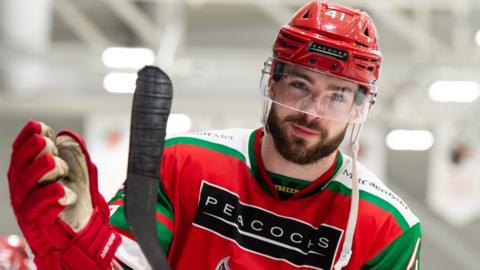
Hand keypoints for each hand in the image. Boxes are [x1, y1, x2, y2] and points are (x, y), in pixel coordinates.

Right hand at [8, 120, 120, 269]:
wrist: (81, 232)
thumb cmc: (75, 198)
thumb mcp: (77, 170)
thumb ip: (72, 152)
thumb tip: (66, 134)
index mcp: (27, 174)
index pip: (20, 154)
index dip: (26, 139)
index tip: (38, 126)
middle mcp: (23, 190)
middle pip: (21, 169)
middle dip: (32, 152)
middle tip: (46, 142)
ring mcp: (27, 208)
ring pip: (27, 187)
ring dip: (40, 172)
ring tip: (53, 161)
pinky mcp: (37, 224)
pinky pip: (39, 210)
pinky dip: (51, 198)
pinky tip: (63, 190)